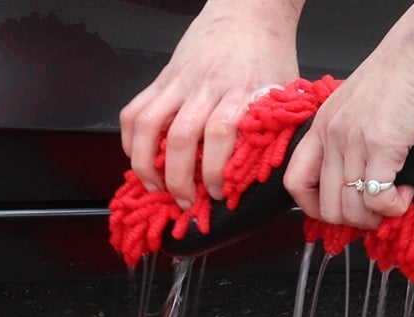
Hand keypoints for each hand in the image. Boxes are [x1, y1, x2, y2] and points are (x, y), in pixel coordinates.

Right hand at [118, 0, 302, 209]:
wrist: (249, 7)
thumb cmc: (267, 51)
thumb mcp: (283, 87)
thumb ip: (274, 126)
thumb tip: (266, 171)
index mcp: (243, 88)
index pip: (222, 133)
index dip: (215, 170)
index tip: (216, 193)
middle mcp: (209, 85)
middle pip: (183, 136)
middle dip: (179, 179)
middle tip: (185, 201)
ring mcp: (181, 80)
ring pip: (150, 125)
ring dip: (146, 164)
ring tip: (155, 187)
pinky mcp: (162, 76)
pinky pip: (134, 111)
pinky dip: (130, 141)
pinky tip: (140, 158)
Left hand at [283, 7, 413, 231]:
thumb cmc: (402, 69)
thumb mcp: (357, 103)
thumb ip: (347, 135)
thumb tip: (353, 173)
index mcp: (322, 125)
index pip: (295, 182)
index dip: (311, 208)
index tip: (335, 210)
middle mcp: (332, 134)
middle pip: (325, 206)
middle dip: (351, 221)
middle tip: (373, 212)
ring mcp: (354, 140)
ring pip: (350, 208)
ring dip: (374, 217)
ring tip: (393, 201)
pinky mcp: (383, 145)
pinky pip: (377, 199)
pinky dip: (392, 207)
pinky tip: (405, 194)